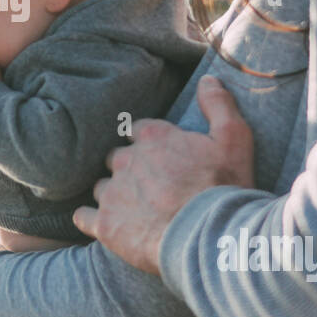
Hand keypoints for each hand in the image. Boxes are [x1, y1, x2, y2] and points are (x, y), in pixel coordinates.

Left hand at [74, 75, 254, 273]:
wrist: (209, 237)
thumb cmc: (223, 187)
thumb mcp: (234, 137)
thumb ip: (218, 104)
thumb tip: (208, 79)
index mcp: (152, 137)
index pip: (136, 131)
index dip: (147, 144)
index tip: (160, 159)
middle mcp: (126, 161)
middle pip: (115, 159)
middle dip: (128, 170)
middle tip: (151, 188)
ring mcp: (112, 194)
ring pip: (101, 188)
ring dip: (113, 195)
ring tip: (135, 212)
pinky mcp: (104, 225)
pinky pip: (83, 217)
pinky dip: (91, 219)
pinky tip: (105, 225)